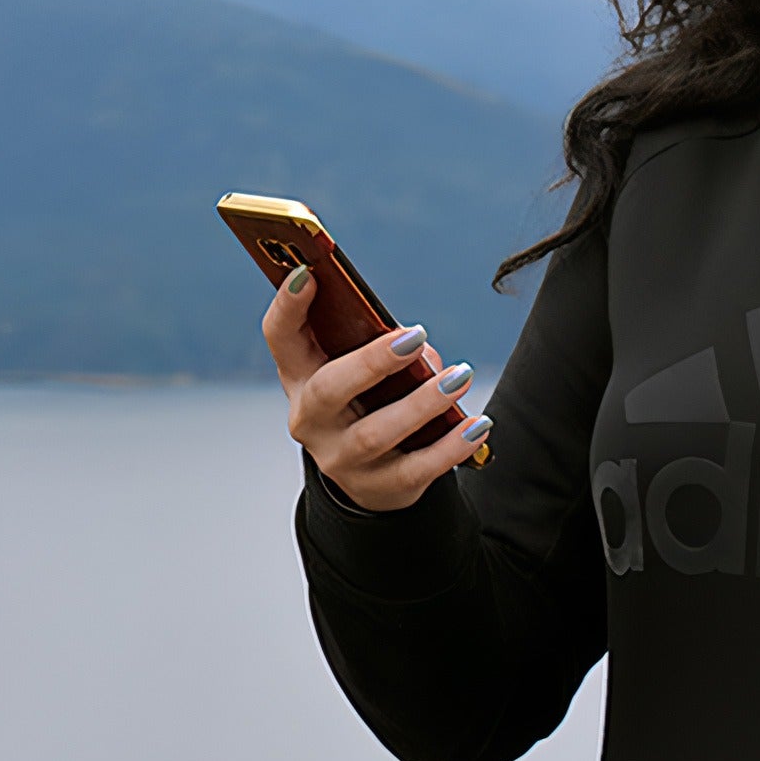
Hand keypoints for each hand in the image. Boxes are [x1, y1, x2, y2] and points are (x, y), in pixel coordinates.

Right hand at [260, 265, 490, 511]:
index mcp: (302, 376)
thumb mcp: (365, 368)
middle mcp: (311, 420)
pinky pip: (417, 469)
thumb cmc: (371, 397)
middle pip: (329, 390)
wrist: (375, 474)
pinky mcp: (379, 487)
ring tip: (460, 376)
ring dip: (422, 403)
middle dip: (372, 361)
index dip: (286, 305)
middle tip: (416, 336)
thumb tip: (420, 348)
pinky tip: (478, 424)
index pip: (281, 338)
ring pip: (375, 434)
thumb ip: (385, 347)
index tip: (306, 273)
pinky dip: (451, 446)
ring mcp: (341, 460)